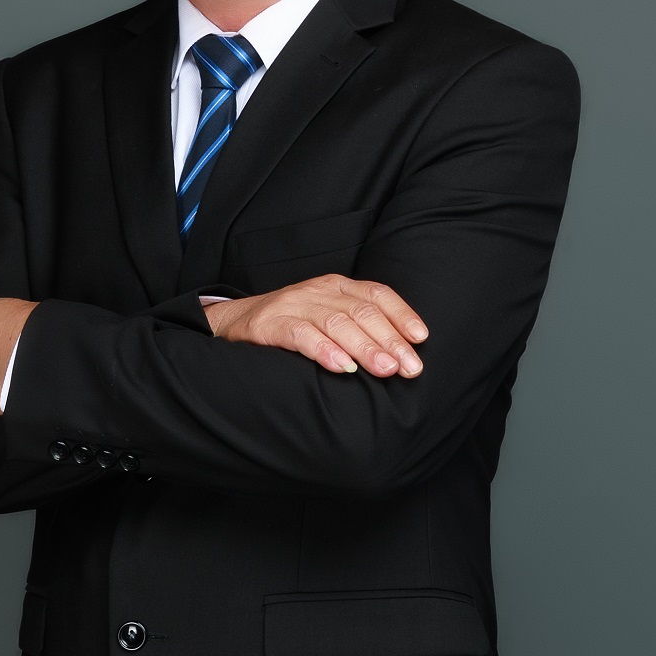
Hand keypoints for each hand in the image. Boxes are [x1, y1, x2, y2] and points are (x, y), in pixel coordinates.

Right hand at [202, 274, 428, 378]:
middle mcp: (319, 291)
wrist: (235, 323)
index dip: (401, 314)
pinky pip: (302, 335)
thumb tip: (400, 353)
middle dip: (390, 340)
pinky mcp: (272, 324)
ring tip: (385, 370)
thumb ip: (358, 327)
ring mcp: (295, 305)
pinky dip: (324, 351)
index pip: (376, 294)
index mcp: (337, 286)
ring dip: (365, 348)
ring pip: (336, 323)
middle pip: (362, 312)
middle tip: (409, 367)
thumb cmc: (291, 325)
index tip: (420, 338)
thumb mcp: (327, 317)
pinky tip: (342, 367)